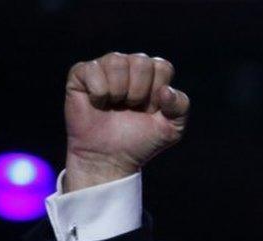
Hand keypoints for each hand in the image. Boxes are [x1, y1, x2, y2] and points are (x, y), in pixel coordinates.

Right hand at [63, 52, 189, 191]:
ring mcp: (105, 67)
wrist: (109, 158)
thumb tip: (165, 90)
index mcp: (153, 74)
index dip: (158, 93)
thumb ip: (180, 107)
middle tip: (132, 109)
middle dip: (139, 92)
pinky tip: (98, 104)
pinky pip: (93, 70)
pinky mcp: (81, 74)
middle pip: (141, 62)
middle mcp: (129, 66)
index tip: (151, 111)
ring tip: (115, 106)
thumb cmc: (140, 141)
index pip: (163, 67)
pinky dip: (99, 92)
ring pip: (117, 61)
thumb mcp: (172, 129)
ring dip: (119, 91)